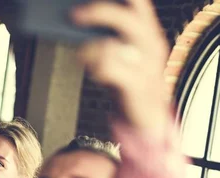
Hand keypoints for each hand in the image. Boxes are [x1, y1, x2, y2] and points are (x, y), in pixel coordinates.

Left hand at [72, 0, 170, 137]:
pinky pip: (110, 68)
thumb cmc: (128, 81)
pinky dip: (95, 67)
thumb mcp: (122, 55)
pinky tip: (93, 71)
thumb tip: (76, 19)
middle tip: (74, 15)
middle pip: (126, 18)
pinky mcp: (137, 84)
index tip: (88, 0)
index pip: (139, 3)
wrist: (146, 117)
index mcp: (149, 32)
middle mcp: (152, 44)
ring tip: (82, 55)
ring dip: (90, 49)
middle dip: (98, 12)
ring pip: (112, 45)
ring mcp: (147, 65)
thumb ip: (107, 37)